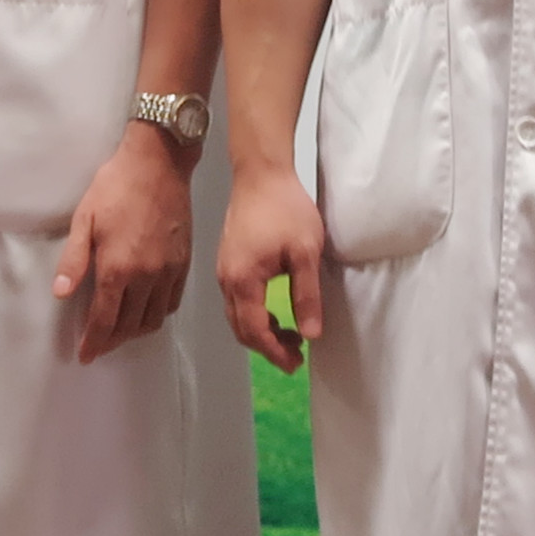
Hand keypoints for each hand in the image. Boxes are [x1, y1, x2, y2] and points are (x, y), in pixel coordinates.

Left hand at [55, 124, 194, 362]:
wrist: (159, 163)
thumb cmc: (115, 187)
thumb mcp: (84, 219)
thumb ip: (73, 261)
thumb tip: (60, 294)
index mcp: (118, 268)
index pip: (104, 319)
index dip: (93, 341)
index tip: (85, 355)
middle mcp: (146, 276)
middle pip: (130, 325)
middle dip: (112, 340)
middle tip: (99, 345)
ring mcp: (168, 271)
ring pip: (154, 318)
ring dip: (135, 331)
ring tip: (121, 331)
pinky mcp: (184, 262)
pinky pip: (172, 301)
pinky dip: (158, 313)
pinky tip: (147, 310)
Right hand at [214, 162, 324, 374]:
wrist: (261, 173)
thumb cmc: (286, 209)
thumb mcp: (305, 252)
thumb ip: (307, 295)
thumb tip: (310, 334)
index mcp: (243, 281)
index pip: (255, 331)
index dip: (275, 352)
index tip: (295, 363)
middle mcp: (226, 280)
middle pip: (240, 329)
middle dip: (267, 347)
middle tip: (296, 353)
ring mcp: (223, 270)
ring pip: (236, 316)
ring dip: (260, 331)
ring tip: (290, 333)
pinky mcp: (228, 261)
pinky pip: (235, 300)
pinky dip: (253, 314)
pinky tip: (274, 309)